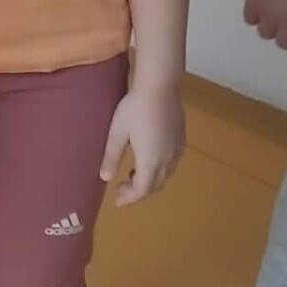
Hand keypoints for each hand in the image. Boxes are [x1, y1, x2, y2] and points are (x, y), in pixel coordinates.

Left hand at [100, 83, 184, 206]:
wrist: (160, 86)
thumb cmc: (135, 108)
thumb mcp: (117, 133)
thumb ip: (112, 157)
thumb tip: (105, 178)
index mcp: (150, 161)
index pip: (141, 191)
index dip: (129, 199)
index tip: (117, 200)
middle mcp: (167, 160)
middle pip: (154, 186)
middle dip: (138, 192)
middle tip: (121, 188)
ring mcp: (177, 150)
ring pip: (165, 176)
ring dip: (149, 181)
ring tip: (132, 173)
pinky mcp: (181, 141)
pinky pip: (172, 165)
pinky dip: (159, 170)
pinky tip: (148, 159)